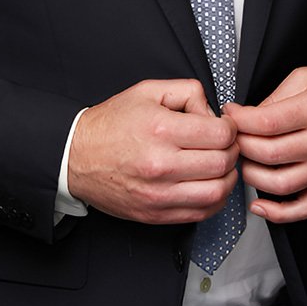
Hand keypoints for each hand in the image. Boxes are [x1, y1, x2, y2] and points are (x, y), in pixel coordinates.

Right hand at [67, 79, 238, 224]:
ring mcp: (158, 194)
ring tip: (219, 165)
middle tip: (224, 145)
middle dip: (232, 151)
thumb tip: (214, 112)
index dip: (231, 128)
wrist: (75, 157)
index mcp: (161, 129)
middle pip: (223, 163)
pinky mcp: (155, 214)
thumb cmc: (111, 124)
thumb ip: (188, 92)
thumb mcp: (147, 91)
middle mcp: (161, 164)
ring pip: (217, 192)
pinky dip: (214, 200)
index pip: (221, 134)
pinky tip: (208, 185)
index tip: (225, 127)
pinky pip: (201, 213)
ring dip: (227, 178)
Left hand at [229, 65, 306, 223]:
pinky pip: (302, 208)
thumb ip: (274, 98)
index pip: (265, 123)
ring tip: (244, 158)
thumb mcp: (306, 77)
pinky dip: (277, 213)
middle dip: (240, 144)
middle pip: (268, 154)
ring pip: (278, 184)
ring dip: (251, 174)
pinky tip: (258, 203)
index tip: (230, 113)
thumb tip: (245, 117)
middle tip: (233, 135)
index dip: (238, 120)